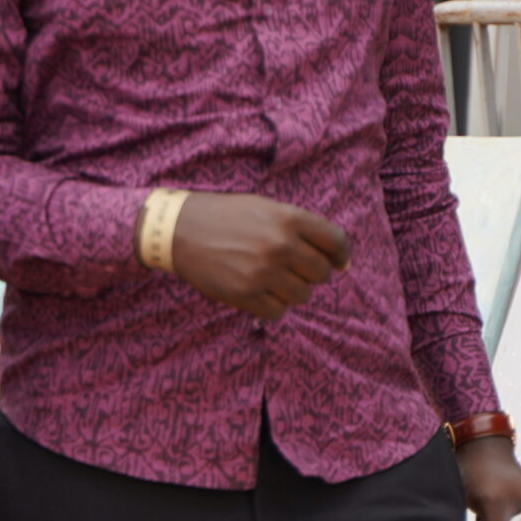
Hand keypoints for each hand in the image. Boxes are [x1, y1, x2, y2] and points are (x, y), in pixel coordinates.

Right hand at [167, 193, 350, 319]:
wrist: (179, 229)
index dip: (341, 255)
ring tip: (269, 277)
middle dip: (310, 272)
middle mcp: (280, 245)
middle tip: (289, 266)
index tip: (337, 263)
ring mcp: (263, 272)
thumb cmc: (226, 216)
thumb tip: (340, 264)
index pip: (336, 242)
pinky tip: (257, 290)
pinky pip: (278, 312)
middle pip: (321, 273)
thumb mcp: (266, 208)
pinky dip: (272, 305)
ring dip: (291, 290)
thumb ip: (302, 229)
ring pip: (302, 295)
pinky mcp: (245, 295)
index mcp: (289, 218)